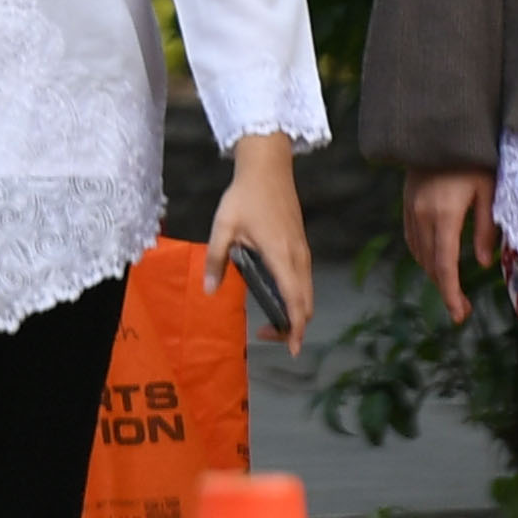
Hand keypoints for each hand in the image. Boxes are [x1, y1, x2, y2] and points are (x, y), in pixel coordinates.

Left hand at [204, 129, 312, 353]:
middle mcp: (297, 256)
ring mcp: (302, 251)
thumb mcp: (223, 227)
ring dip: (296, 312)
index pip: (294, 300)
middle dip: (295, 326)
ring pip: (307, 292)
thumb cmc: (245, 195)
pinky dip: (297, 297)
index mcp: (280, 255)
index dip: (296, 328)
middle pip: (306, 302)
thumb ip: (216, 260)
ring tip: (273, 324)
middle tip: (269, 338)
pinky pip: (304, 280)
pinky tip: (278, 299)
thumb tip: (209, 291)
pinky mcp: (301, 246)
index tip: (293, 349)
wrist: (268, 167)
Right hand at [404, 168, 497, 325]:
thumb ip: (485, 229)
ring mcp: (411, 211)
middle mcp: (422, 217)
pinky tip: (435, 261)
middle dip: (445, 289)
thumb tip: (483, 264)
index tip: (459, 315)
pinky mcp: (407, 205)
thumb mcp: (489, 191)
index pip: (445, 265)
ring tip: (452, 287)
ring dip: (434, 274)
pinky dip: (423, 257)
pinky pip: (412, 240)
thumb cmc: (474, 159)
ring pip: (419, 254)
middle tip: (462, 309)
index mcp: (444, 216)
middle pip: (430, 265)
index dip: (451, 293)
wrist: (441, 132)